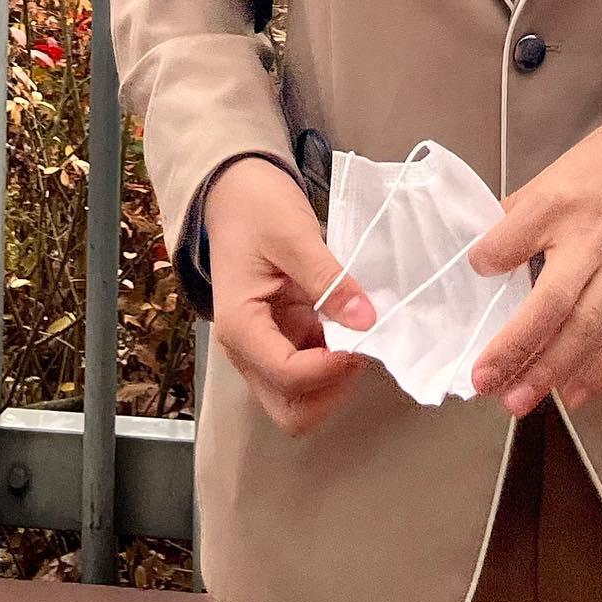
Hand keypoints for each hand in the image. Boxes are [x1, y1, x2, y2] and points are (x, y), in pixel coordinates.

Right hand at [203, 156, 378, 436]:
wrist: (234, 191)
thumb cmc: (256, 207)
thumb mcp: (293, 234)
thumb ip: (328, 279)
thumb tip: (367, 320)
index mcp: (240, 326)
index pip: (287, 375)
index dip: (332, 367)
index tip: (363, 335)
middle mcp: (247, 350)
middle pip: (290, 410)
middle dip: (331, 390)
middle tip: (358, 346)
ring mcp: (265, 348)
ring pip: (302, 399)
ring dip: (335, 379)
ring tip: (357, 332)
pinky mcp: (282, 339)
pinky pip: (310, 372)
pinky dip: (335, 361)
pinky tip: (350, 326)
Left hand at [466, 105, 601, 416]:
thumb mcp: (560, 170)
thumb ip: (524, 210)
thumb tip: (487, 246)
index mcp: (556, 205)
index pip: (507, 240)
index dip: (485, 260)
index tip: (474, 273)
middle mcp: (588, 242)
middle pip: (547, 306)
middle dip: (512, 349)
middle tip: (482, 381)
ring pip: (585, 331)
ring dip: (550, 371)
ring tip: (518, 400)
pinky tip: (576, 394)